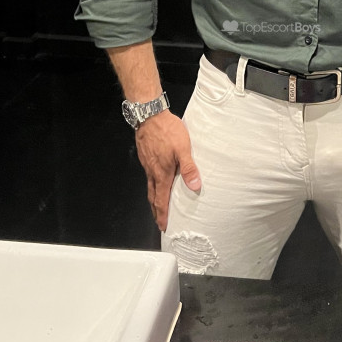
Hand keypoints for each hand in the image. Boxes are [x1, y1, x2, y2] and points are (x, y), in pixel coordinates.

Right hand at [134, 110, 201, 231]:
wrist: (149, 115)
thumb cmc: (167, 130)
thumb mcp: (183, 149)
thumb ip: (189, 168)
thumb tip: (195, 186)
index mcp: (161, 173)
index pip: (161, 199)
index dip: (162, 214)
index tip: (163, 226)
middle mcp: (152, 171)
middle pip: (152, 197)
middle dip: (156, 211)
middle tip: (159, 222)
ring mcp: (147, 164)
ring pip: (149, 186)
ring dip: (153, 199)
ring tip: (157, 205)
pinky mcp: (145, 156)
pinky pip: (148, 176)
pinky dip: (151, 185)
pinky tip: (156, 181)